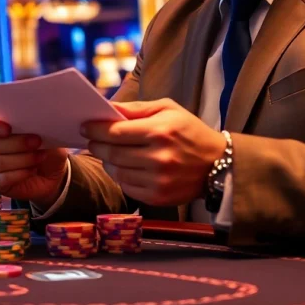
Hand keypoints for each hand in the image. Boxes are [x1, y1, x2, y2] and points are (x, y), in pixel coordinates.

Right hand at [0, 114, 68, 207]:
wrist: (50, 171)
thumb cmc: (42, 144)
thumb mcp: (42, 130)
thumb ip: (32, 122)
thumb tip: (32, 118)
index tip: (8, 128)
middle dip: (16, 143)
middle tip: (37, 140)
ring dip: (23, 159)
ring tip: (40, 155)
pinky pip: (1, 179)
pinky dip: (20, 174)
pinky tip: (32, 169)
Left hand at [81, 99, 225, 206]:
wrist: (219, 164)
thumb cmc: (190, 131)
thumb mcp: (168, 109)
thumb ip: (136, 108)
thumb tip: (107, 107)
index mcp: (160, 131)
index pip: (115, 132)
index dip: (96, 129)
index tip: (85, 127)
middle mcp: (158, 158)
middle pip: (112, 153)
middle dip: (97, 145)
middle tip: (92, 140)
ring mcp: (158, 180)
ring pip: (116, 172)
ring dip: (107, 162)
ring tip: (108, 154)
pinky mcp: (158, 197)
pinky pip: (127, 187)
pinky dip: (120, 177)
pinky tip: (124, 167)